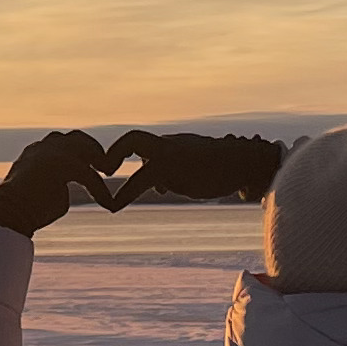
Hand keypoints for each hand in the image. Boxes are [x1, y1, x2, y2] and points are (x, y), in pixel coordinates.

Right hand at [0, 130, 118, 234]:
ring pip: (87, 150)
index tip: (95, 167)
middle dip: (94, 150)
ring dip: (101, 160)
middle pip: (78, 138)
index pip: (64, 143)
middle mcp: (44, 147)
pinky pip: (90, 175)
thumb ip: (59, 184)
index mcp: (37, 151)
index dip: (82, 153)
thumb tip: (68, 189)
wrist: (7, 214)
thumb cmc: (23, 210)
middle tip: (106, 167)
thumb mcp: (41, 190)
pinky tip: (108, 204)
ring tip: (109, 174)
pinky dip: (100, 190)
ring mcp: (52, 153)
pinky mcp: (63, 166)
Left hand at [96, 129, 288, 207]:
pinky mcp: (173, 166)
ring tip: (104, 196)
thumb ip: (170, 175)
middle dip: (113, 154)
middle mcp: (169, 145)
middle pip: (134, 139)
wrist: (245, 163)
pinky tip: (114, 206)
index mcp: (171, 146)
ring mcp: (172, 152)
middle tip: (101, 173)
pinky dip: (126, 192)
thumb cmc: (220, 169)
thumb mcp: (190, 171)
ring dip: (115, 170)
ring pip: (135, 150)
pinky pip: (142, 178)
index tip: (108, 172)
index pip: (139, 144)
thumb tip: (156, 186)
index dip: (121, 155)